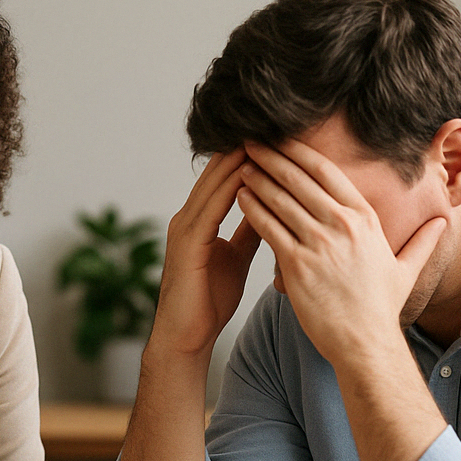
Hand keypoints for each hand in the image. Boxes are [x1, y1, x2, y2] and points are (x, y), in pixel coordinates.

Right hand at [151, 148, 261, 358]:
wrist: (185, 337)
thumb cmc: (208, 303)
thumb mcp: (236, 258)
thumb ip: (249, 231)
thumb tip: (271, 208)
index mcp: (198, 221)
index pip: (225, 178)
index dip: (249, 155)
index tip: (276, 137)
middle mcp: (187, 218)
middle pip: (218, 172)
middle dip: (245, 148)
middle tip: (273, 123)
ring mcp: (184, 228)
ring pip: (214, 184)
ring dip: (239, 160)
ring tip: (264, 136)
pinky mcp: (187, 243)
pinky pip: (212, 208)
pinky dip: (231, 189)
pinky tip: (250, 173)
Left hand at [236, 138, 445, 367]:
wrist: (364, 342)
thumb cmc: (379, 310)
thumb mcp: (406, 270)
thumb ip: (422, 242)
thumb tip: (442, 223)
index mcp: (364, 220)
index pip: (328, 173)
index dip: (302, 152)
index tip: (284, 139)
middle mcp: (342, 226)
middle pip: (300, 179)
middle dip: (274, 156)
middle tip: (253, 140)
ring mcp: (319, 243)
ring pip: (282, 199)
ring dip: (259, 178)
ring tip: (242, 163)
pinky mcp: (298, 264)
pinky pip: (270, 227)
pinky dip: (253, 209)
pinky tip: (240, 196)